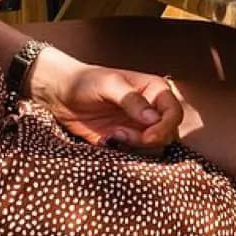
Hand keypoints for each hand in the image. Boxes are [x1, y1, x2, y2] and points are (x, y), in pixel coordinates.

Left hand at [29, 47, 183, 148]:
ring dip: (136, 147)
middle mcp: (151, 110)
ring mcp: (139, 127)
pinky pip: (136, 154)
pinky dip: (125, 152)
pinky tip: (107, 140)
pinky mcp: (125, 141)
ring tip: (113, 135)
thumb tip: (153, 119)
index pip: (174, 112)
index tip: (148, 136)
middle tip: (122, 134)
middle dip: (149, 139)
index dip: (165, 127)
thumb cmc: (87, 81)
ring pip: (154, 147)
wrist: (61, 94)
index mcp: (154, 91)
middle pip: (168, 133)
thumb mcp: (109, 84)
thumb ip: (132, 100)